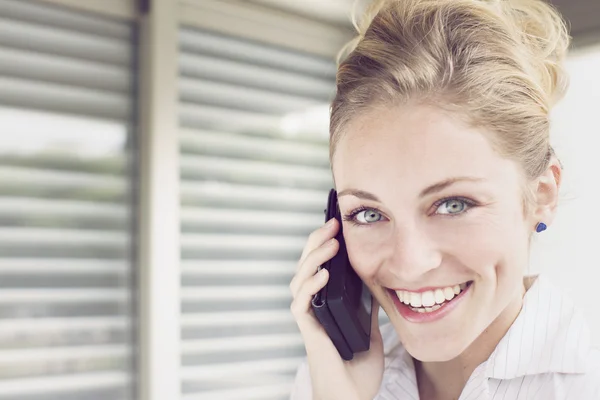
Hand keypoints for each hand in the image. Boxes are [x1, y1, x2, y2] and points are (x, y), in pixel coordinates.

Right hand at [289, 218, 384, 399]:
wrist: (353, 397)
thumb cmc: (358, 370)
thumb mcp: (370, 330)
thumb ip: (368, 308)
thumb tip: (378, 285)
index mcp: (327, 305)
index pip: (320, 267)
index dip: (324, 245)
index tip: (337, 226)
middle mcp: (315, 307)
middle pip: (306, 266)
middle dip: (316, 242)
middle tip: (331, 224)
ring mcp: (310, 317)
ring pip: (299, 278)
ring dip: (314, 258)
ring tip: (331, 243)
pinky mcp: (308, 330)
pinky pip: (301, 302)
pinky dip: (310, 285)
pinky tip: (323, 274)